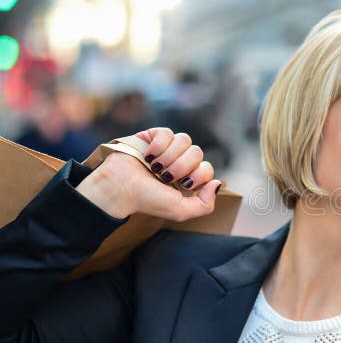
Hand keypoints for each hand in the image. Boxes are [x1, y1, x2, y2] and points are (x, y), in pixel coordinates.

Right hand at [77, 128, 221, 220]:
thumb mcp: (180, 210)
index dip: (198, 175)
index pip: (207, 168)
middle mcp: (178, 162)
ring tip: (155, 167)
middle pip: (197, 152)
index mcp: (186, 178)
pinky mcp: (152, 136)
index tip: (182, 184)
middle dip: (182, 166)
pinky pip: (167, 132)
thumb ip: (204, 204)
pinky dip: (159, 144)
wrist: (120, 188)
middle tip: (165, 176)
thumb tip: (217, 183)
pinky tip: (149, 155)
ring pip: (185, 140)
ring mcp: (166, 148)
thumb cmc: (147, 200)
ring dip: (170, 156)